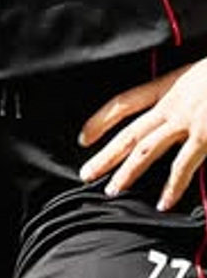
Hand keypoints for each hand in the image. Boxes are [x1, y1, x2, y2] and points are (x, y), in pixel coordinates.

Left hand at [79, 59, 206, 209]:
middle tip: (86, 174)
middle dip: (105, 155)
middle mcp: (172, 104)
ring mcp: (187, 121)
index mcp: (170, 86)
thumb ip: (184, 95)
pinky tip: (163, 203)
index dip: (100, 119)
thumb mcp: (200, 74)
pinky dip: (173, 187)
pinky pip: (183, 166)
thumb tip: (171, 115)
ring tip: (112, 191)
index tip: (83, 137)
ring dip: (127, 172)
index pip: (124, 102)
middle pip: (129, 132)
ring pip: (146, 150)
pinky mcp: (206, 136)